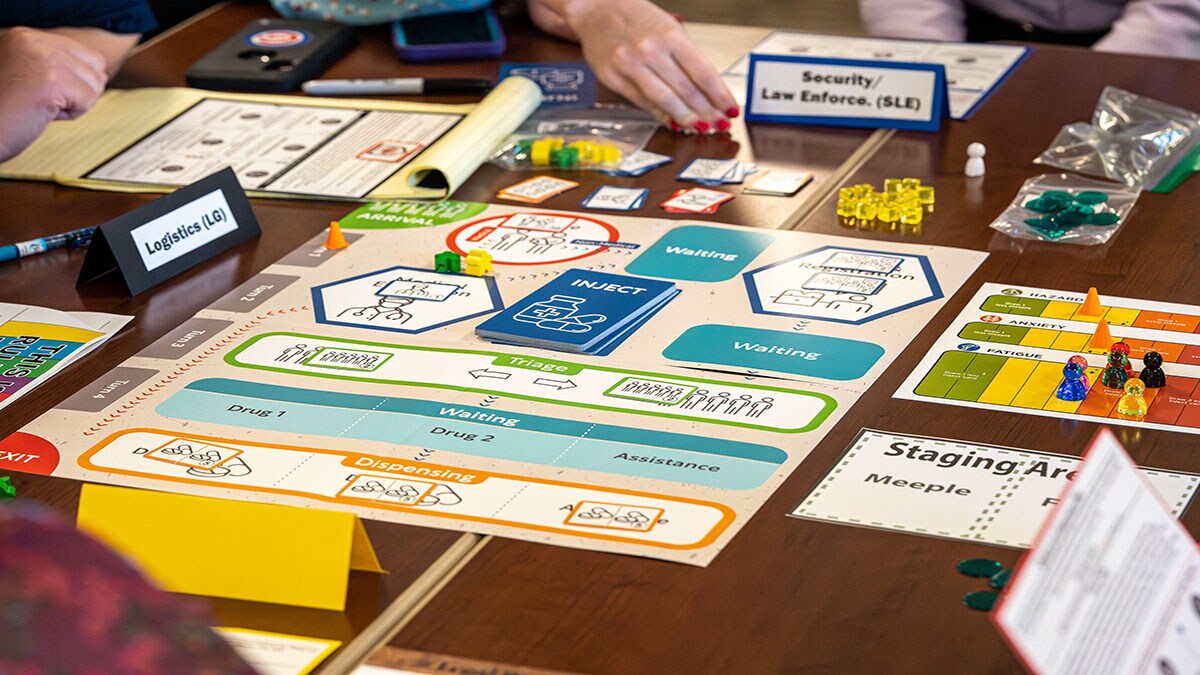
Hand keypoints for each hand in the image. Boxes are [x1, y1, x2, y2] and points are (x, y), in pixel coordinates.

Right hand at [0, 27, 107, 160]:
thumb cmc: (2, 112)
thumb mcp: (30, 76)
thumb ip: (62, 69)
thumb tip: (102, 75)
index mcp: (25, 36)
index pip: (83, 54)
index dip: (74, 80)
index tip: (43, 89)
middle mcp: (33, 41)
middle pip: (95, 66)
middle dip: (78, 90)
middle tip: (42, 99)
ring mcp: (43, 58)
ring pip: (94, 84)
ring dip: (72, 103)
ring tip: (39, 105)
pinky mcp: (52, 81)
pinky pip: (88, 101)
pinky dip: (70, 114)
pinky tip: (42, 112)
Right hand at [530, 0, 738, 131]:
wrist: (597, 10)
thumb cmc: (636, 17)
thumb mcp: (669, 28)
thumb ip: (686, 58)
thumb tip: (707, 91)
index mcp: (669, 35)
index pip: (703, 73)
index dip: (720, 96)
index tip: (730, 109)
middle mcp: (649, 50)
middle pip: (686, 90)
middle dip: (707, 112)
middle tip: (719, 124)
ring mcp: (629, 66)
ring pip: (665, 101)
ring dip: (686, 118)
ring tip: (699, 127)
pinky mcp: (613, 79)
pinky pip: (643, 103)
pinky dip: (661, 115)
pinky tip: (673, 121)